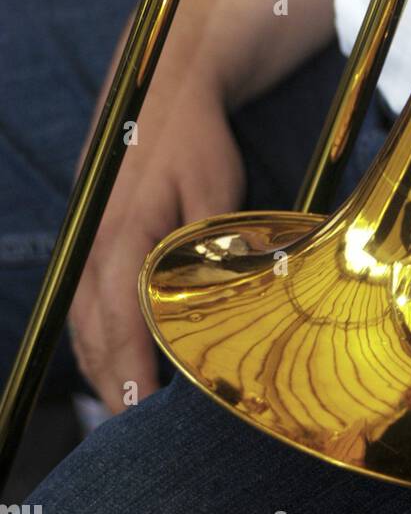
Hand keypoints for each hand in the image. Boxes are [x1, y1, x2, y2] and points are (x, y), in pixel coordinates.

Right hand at [69, 45, 244, 411]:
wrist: (161, 87)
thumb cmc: (195, 139)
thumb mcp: (216, 188)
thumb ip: (214, 244)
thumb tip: (224, 295)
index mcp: (125, 235)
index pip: (122, 324)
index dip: (135, 373)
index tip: (150, 411)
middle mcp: (94, 245)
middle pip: (95, 334)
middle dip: (117, 383)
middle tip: (142, 426)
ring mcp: (86, 242)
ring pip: (83, 323)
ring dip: (103, 365)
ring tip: (130, 405)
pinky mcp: (90, 239)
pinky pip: (83, 304)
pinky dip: (96, 338)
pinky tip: (116, 360)